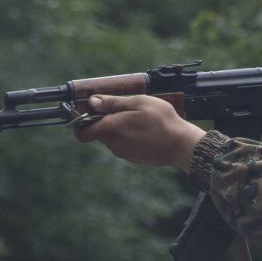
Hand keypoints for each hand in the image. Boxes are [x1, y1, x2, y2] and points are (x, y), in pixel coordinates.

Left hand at [71, 94, 205, 169]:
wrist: (181, 145)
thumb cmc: (161, 121)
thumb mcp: (138, 102)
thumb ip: (112, 103)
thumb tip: (92, 102)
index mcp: (110, 129)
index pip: (82, 133)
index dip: (80, 123)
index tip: (88, 113)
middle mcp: (113, 144)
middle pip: (99, 132)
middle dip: (106, 121)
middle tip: (125, 108)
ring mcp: (124, 153)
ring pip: (113, 138)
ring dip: (120, 128)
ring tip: (139, 118)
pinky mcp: (134, 158)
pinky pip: (125, 145)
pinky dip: (130, 137)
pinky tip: (146, 130)